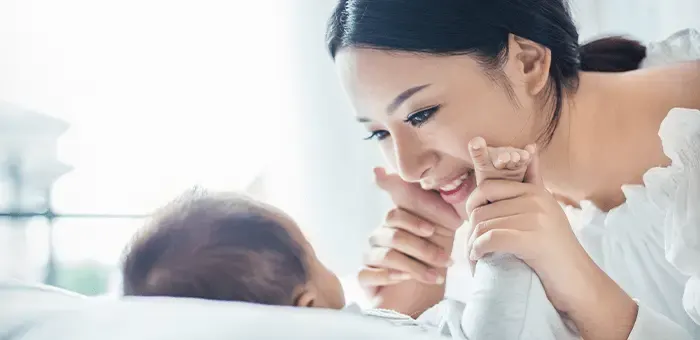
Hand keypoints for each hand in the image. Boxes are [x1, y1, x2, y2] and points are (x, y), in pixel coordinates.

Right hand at [358, 168, 461, 316]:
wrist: (426, 301)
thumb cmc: (433, 263)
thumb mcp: (442, 232)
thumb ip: (433, 205)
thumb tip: (417, 175)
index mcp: (397, 222)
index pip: (396, 212)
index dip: (414, 219)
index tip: (431, 231)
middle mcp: (380, 235)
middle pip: (395, 234)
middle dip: (424, 248)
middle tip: (445, 260)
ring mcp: (371, 255)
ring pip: (387, 254)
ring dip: (415, 266)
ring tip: (435, 276)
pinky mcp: (365, 277)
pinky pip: (368, 272)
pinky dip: (389, 276)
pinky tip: (404, 279)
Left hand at [464, 142, 636, 337]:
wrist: (578, 282)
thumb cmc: (555, 250)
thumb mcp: (546, 210)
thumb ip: (534, 182)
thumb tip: (529, 146)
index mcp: (535, 192)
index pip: (487, 187)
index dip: (473, 206)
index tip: (472, 224)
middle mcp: (535, 200)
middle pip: (482, 209)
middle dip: (471, 230)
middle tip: (471, 247)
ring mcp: (535, 219)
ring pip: (484, 225)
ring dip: (472, 245)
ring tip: (474, 257)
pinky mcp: (532, 240)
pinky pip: (490, 238)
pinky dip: (478, 251)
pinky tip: (478, 259)